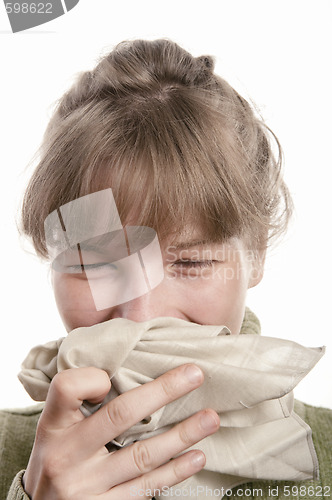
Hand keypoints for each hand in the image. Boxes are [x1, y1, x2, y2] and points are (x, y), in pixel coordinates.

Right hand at [23, 365, 218, 498]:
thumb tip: (119, 368)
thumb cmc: (56, 454)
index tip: (112, 374)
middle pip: (119, 415)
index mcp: (52, 425)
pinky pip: (146, 488)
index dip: (93, 377)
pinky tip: (196, 457)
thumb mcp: (55, 425)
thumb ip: (78, 398)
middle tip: (196, 374)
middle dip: (163, 392)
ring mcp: (85, 487)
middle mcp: (66, 456)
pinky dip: (174, 472)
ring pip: (142, 456)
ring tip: (210, 418)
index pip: (68, 388)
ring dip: (182, 435)